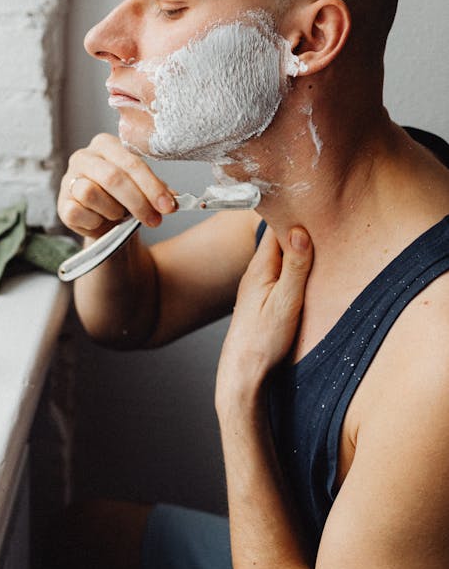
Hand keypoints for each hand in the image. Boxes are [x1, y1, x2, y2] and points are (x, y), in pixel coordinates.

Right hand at [58, 133, 175, 238]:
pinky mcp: (61, 203)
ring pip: (91, 193)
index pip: (131, 162)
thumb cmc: (125, 199)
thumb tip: (174, 201)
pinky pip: (78, 212)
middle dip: (138, 202)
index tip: (168, 206)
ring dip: (113, 210)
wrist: (105, 225)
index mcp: (106, 145)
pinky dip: (95, 221)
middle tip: (154, 220)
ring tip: (119, 215)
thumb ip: (158, 190)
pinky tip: (101, 221)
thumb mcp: (144, 190)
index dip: (152, 186)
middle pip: (113, 177)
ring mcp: (69, 179)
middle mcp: (84, 157)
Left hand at [216, 225, 312, 410]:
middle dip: (298, 223)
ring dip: (297, 243)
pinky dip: (294, 261)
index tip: (314, 195)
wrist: (242, 372)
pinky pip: (281, 269)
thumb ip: (294, 268)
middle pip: (279, 237)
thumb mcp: (285, 303)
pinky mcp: (263, 297)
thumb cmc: (262, 341)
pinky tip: (306, 263)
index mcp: (261, 267)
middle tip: (325, 208)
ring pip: (280, 254)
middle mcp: (257, 271)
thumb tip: (299, 230)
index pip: (276, 226)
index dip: (294, 210)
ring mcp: (259, 283)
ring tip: (320, 230)